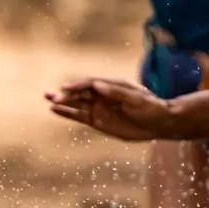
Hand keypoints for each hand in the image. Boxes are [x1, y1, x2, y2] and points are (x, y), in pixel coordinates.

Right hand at [46, 77, 175, 141]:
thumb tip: (97, 85)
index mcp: (111, 86)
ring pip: (76, 104)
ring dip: (62, 102)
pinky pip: (79, 116)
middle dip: (66, 94)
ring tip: (48, 99)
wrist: (160, 124)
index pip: (90, 83)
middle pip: (80, 93)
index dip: (77, 85)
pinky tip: (55, 110)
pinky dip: (67, 113)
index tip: (65, 88)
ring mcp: (99, 108)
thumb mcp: (136, 100)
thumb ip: (116, 93)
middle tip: (52, 97)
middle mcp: (102, 95)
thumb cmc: (151, 108)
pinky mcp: (97, 121)